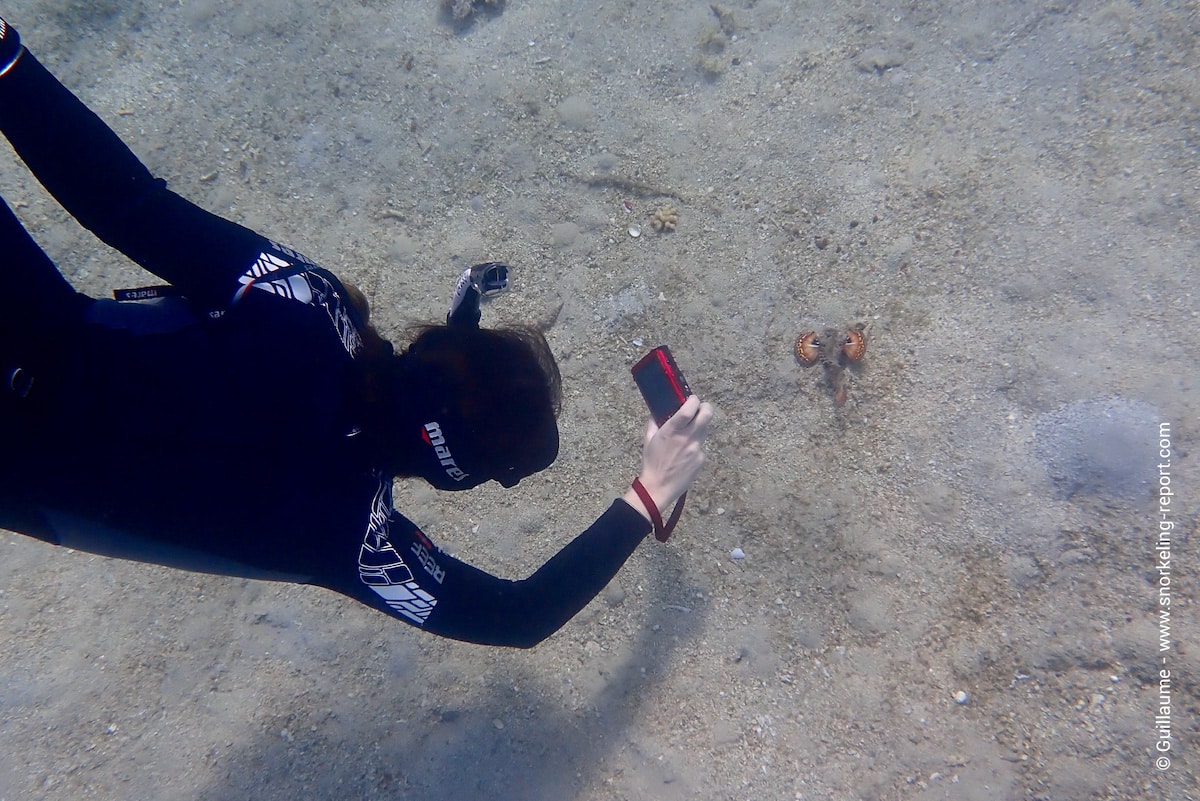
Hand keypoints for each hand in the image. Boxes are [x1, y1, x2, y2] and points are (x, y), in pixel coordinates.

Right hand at [623, 395, 713, 520]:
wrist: (658, 487)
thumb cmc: (652, 462)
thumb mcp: (648, 439)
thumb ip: (654, 422)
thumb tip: (658, 410)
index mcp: (672, 431)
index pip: (690, 408)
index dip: (693, 400)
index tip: (691, 399)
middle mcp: (687, 438)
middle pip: (707, 415)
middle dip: (705, 408)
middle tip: (700, 408)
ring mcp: (696, 449)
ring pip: (705, 429)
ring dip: (700, 425)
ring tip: (690, 430)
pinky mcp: (701, 459)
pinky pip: (701, 446)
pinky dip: (695, 444)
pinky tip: (685, 453)